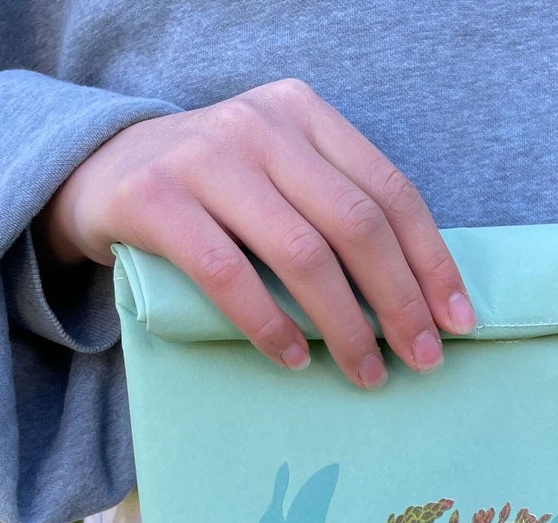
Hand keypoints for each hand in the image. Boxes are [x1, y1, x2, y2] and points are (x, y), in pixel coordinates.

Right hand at [39, 80, 475, 387]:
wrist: (99, 171)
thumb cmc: (214, 196)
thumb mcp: (280, 180)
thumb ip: (335, 213)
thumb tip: (418, 303)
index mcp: (305, 116)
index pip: (391, 193)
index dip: (432, 263)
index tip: (458, 323)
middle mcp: (261, 125)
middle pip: (356, 225)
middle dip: (399, 302)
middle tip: (421, 360)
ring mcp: (205, 156)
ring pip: (300, 252)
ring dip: (342, 325)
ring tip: (365, 372)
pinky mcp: (155, 196)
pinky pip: (227, 273)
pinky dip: (268, 325)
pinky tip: (294, 360)